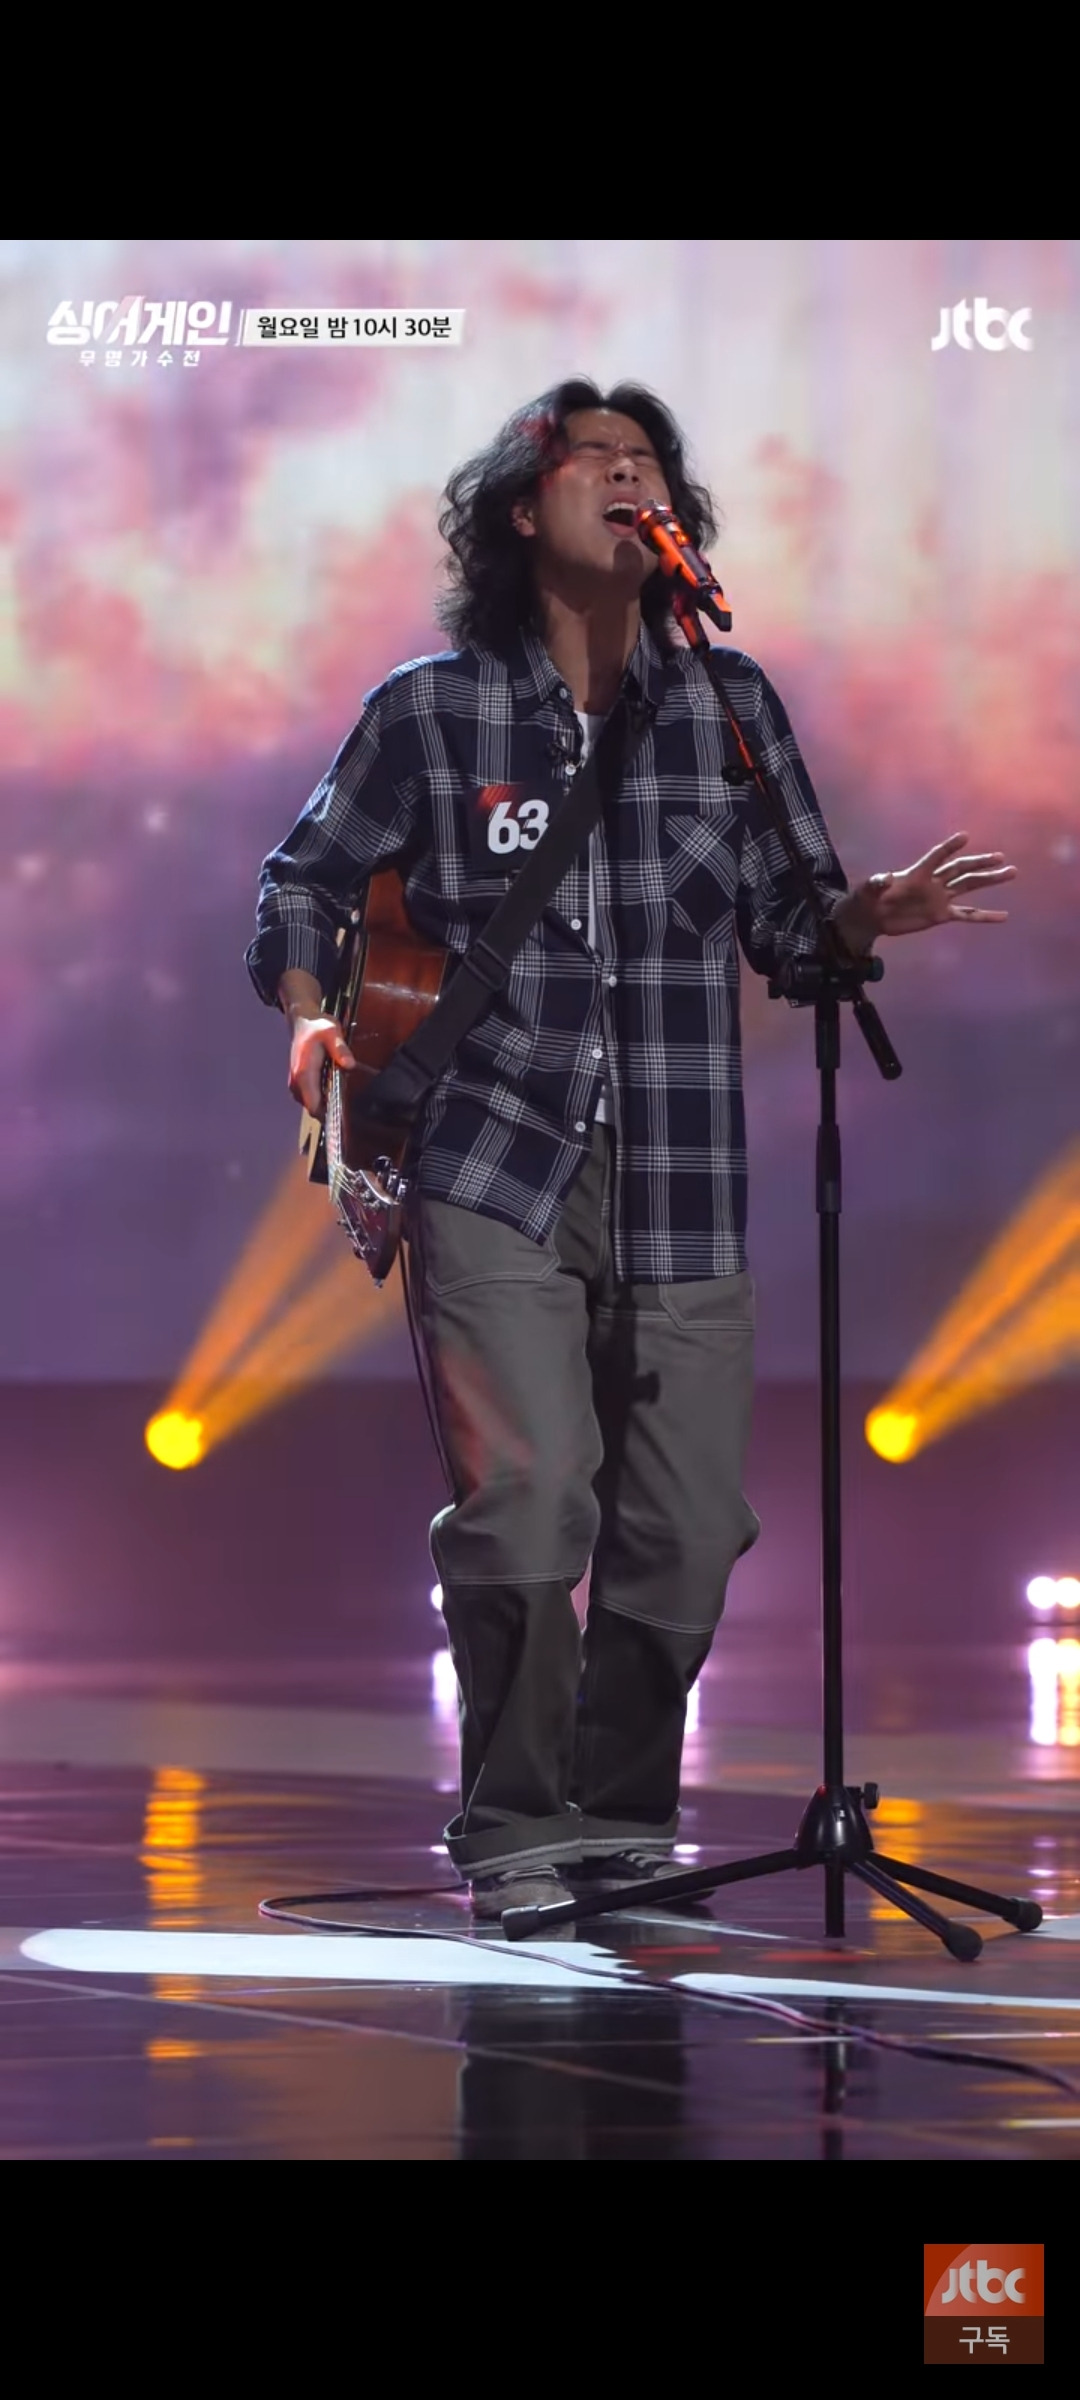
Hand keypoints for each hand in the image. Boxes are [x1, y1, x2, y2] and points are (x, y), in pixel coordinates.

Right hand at [287, 1014, 355, 1116]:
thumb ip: (340, 1049)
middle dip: (329, 1109)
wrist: (302, 1021)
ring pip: (311, 1104)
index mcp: (304, 1073)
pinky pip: (309, 1097)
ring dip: (325, 1103)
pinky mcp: (298, 1081)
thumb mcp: (332, 1033)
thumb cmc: (316, 1027)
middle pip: (313, 1108)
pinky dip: (320, 1097)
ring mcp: (295, 1083)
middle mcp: (296, 1082)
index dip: (327, 1115)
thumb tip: (349, 1064)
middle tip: (346, 1102)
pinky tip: (331, 1087)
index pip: (313, 1105)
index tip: (343, 1116)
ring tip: (339, 1092)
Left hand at [841, 832, 1016, 949]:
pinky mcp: (941, 915)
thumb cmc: (868, 898)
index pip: (936, 857)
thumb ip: (877, 883)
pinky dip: (985, 916)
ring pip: (969, 887)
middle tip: (1001, 858)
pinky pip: (967, 915)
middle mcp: (933, 882)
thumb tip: (884, 878)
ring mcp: (940, 898)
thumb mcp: (868, 890)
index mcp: (917, 873)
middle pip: (961, 869)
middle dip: (980, 863)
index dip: (948, 847)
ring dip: (989, 880)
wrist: (872, 917)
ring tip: (1011, 872)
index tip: (964, 837)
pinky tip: (1003, 916)